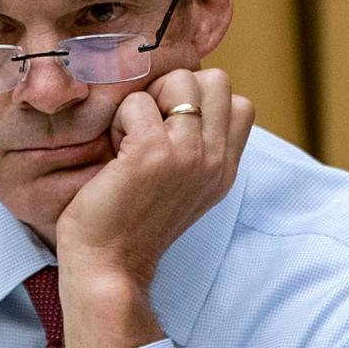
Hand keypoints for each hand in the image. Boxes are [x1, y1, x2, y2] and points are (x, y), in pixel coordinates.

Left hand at [55, 67, 253, 347]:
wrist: (109, 268)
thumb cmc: (130, 225)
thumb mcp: (182, 187)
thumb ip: (196, 149)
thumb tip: (182, 99)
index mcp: (225, 168)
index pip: (239, 102)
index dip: (199, 102)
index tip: (168, 130)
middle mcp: (215, 159)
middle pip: (215, 79)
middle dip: (175, 90)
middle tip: (148, 128)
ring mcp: (188, 154)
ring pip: (180, 79)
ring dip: (147, 101)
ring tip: (131, 139)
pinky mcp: (153, 153)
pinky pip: (137, 102)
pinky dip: (120, 119)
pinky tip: (114, 152)